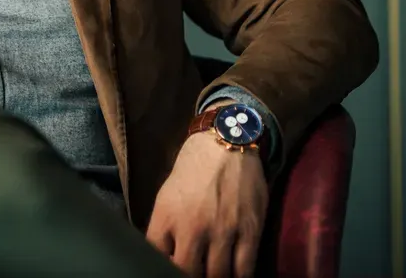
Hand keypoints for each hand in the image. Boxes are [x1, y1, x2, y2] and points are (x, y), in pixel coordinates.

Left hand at [146, 122, 269, 277]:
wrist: (226, 142)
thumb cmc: (192, 169)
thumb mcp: (166, 197)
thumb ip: (163, 229)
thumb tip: (162, 258)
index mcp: (167, 217)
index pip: (156, 257)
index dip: (161, 269)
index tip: (169, 271)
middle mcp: (193, 228)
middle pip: (187, 274)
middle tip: (195, 274)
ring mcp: (223, 230)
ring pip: (217, 276)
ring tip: (213, 275)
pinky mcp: (250, 230)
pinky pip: (245, 270)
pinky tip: (235, 276)